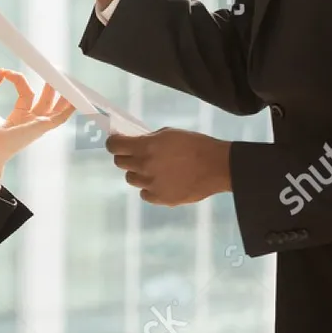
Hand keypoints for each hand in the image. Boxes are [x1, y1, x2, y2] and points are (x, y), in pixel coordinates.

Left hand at [0, 70, 75, 188]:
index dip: (19, 80)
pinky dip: (69, 108)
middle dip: (49, 86)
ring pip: (55, 107)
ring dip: (62, 94)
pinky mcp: (42, 127)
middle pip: (44, 100)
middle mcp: (30, 120)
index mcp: (18, 116)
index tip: (8, 73)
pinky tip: (76, 99)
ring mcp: (37, 124)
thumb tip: (1, 71)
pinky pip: (60, 117)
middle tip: (52, 71)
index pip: (25, 93)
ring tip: (66, 80)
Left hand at [107, 129, 231, 205]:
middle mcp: (144, 166)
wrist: (218, 167)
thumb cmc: (196, 145)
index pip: (115, 146)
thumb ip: (149, 139)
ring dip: (138, 173)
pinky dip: (150, 188)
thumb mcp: (170, 134)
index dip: (113, 143)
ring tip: (154, 169)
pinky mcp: (160, 198)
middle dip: (125, 157)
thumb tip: (135, 142)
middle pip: (120, 163)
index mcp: (145, 147)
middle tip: (135, 155)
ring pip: (132, 179)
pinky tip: (162, 182)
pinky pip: (145, 194)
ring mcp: (151, 184)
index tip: (115, 142)